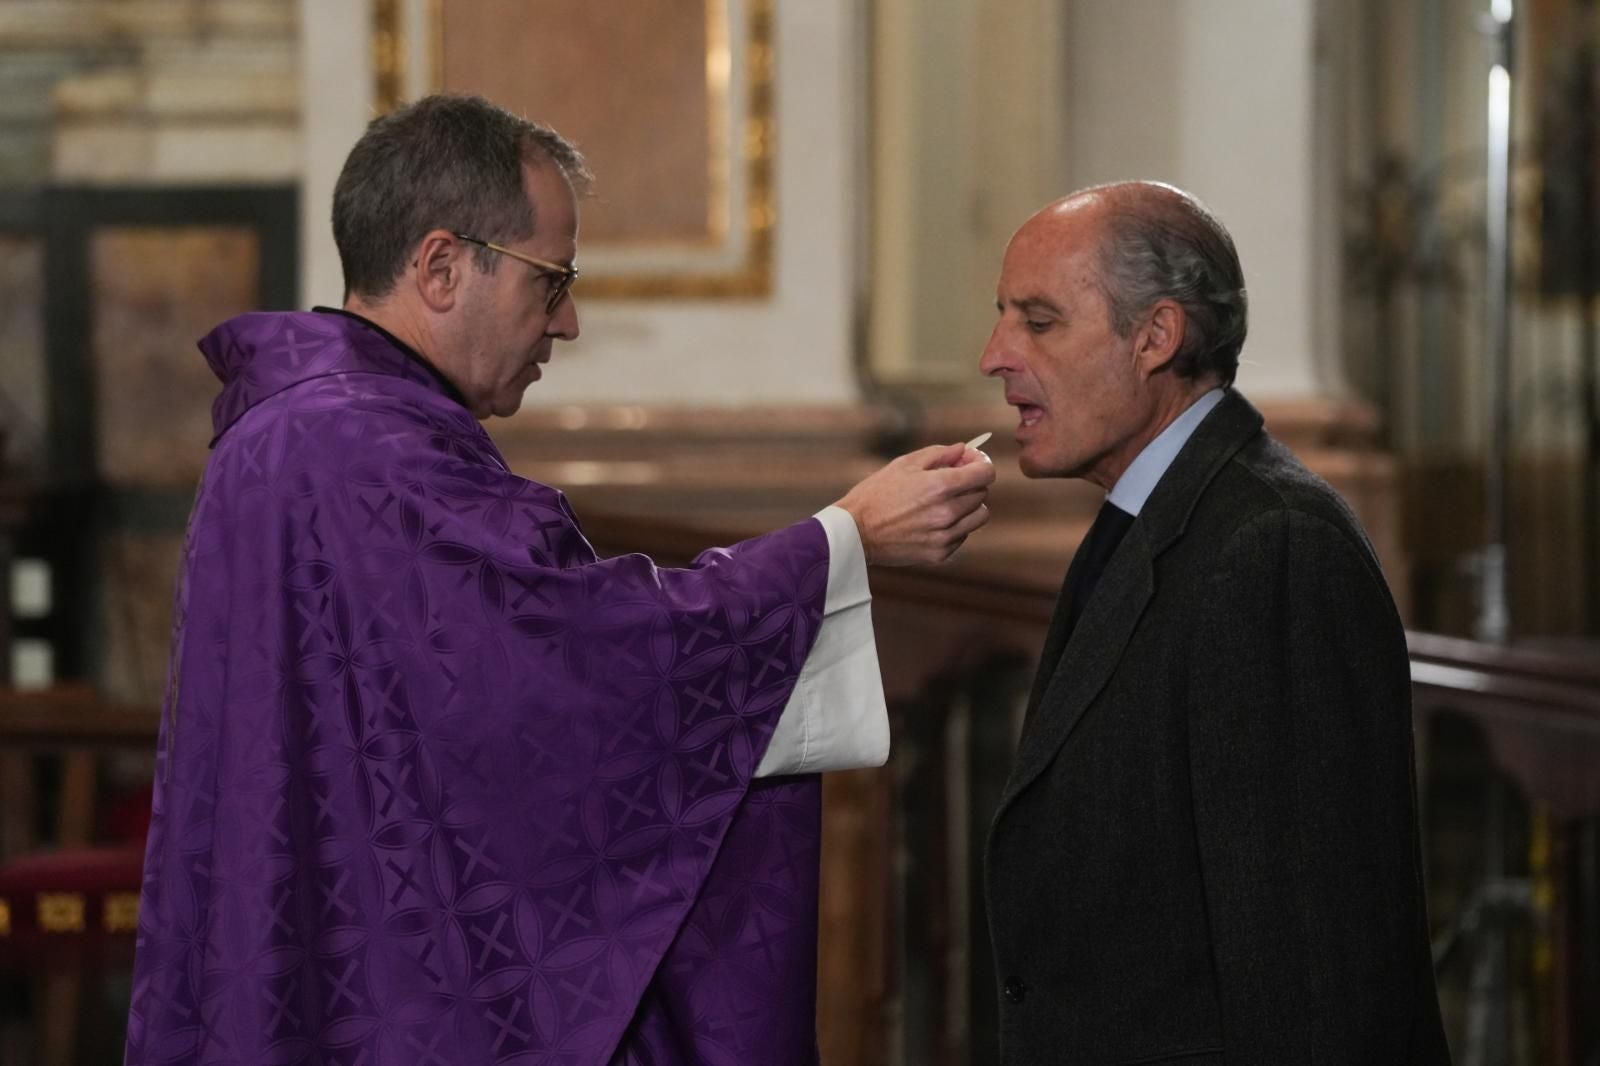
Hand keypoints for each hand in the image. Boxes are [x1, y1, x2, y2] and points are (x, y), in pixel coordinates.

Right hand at [833, 443, 994, 565]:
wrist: (854, 533)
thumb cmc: (875, 494)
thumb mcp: (904, 464)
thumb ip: (939, 454)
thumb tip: (963, 450)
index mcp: (941, 486)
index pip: (986, 473)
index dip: (981, 463)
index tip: (970, 462)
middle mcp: (948, 512)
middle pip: (982, 493)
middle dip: (971, 483)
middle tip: (951, 480)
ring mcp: (945, 536)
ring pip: (979, 517)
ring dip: (968, 506)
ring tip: (945, 502)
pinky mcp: (940, 553)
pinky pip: (963, 536)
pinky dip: (955, 526)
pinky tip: (932, 521)